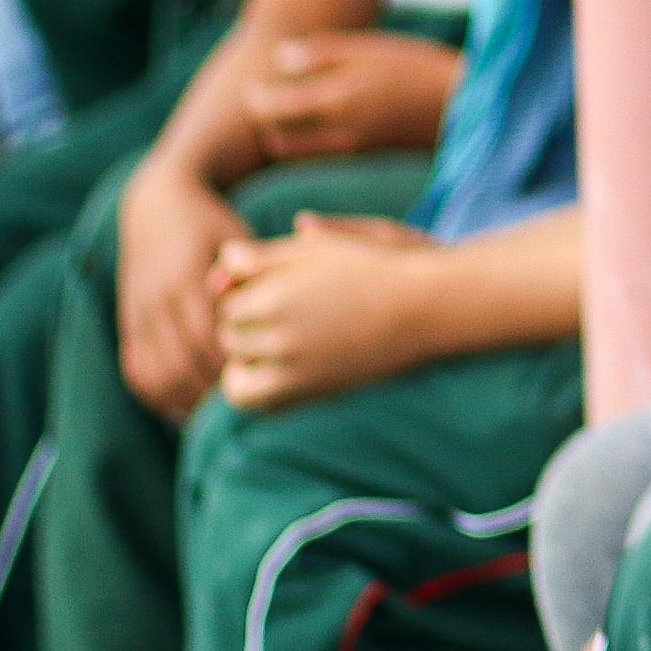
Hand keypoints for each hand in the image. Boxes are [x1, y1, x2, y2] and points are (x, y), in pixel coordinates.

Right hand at [118, 160, 248, 420]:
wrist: (155, 207)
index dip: (235, 364)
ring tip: (219, 418)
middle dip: (214, 389)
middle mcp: (157, 300)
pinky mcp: (127, 323)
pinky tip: (186, 412)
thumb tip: (278, 311)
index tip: (264, 379)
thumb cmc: (213, 225)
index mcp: (186, 279)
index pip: (209, 337)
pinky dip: (160, 396)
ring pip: (158, 373)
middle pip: (182, 362)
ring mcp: (137, 314)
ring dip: (186, 400)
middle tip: (248, 405)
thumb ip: (253, 273)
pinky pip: (137, 370)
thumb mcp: (238, 238)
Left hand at [212, 212, 434, 411]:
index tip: (275, 285)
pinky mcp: (314, 393)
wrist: (429, 308)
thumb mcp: (317, 248)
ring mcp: (296, 371)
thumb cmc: (377, 267)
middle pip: (228, 337)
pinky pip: (260, 402)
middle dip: (243, 325)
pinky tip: (282, 370)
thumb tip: (221, 266)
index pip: (225, 302)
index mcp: (273, 298)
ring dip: (245, 362)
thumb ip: (261, 256)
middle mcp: (278, 338)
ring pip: (236, 378)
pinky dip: (258, 391)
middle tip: (279, 312)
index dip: (245, 291)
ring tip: (273, 346)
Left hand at [242, 31, 462, 161]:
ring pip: (294, 151)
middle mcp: (337, 130)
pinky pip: (316, 154)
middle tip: (268, 99)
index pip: (269, 107)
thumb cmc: (420, 69)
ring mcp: (350, 148)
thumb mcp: (374, 48)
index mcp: (336, 98)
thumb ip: (324, 53)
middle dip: (265, 122)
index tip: (258, 83)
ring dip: (284, 135)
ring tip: (290, 111)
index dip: (256, 96)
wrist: (466, 109)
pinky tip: (317, 121)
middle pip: (275, 137)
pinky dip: (305, 143)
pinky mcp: (362, 156)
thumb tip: (280, 57)